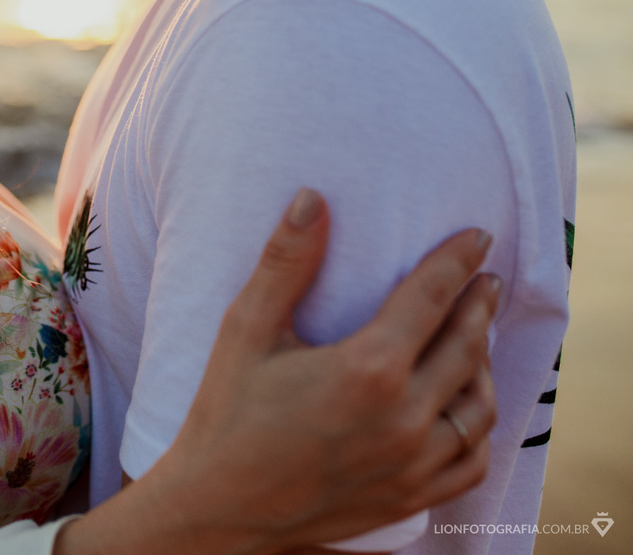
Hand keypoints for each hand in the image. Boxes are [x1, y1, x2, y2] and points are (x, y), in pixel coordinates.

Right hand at [57, 189, 497, 554]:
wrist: (219, 507)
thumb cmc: (227, 412)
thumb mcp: (245, 329)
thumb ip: (285, 263)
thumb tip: (311, 199)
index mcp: (368, 369)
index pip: (431, 297)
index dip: (457, 260)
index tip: (478, 237)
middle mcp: (404, 418)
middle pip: (466, 346)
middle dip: (479, 304)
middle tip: (485, 278)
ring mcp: (413, 464)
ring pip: (478, 404)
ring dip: (484, 363)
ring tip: (475, 337)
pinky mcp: (411, 497)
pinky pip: (471, 459)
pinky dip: (477, 426)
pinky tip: (465, 406)